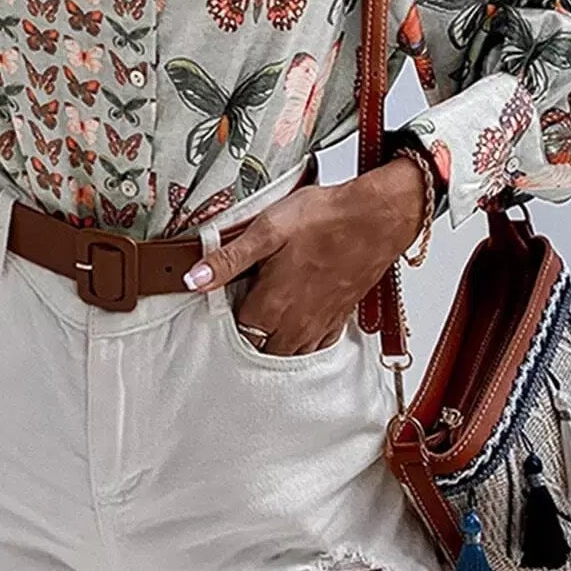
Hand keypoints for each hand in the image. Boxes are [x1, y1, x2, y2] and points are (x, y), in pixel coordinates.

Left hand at [181, 155, 428, 355]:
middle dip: (248, 335)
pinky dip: (304, 341)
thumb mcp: (266, 230)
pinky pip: (317, 346)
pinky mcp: (339, 316)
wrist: (376, 218)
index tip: (224, 298)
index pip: (237, 331)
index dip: (225, 315)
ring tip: (266, 319)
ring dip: (274, 343)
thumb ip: (229, 258)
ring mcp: (320, 323)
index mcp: (274, 305)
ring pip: (289, 352)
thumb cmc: (325, 219)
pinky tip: (299, 323)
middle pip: (262, 349)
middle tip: (242, 308)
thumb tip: (194, 279)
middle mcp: (297, 323)